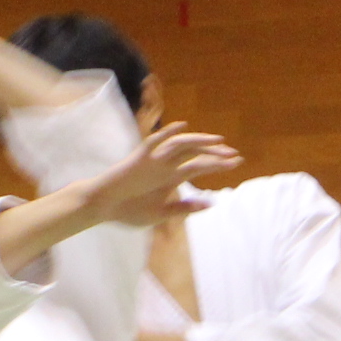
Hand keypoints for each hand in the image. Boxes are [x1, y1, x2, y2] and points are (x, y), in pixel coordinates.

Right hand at [85, 122, 240, 225]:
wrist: (103, 207)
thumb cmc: (128, 211)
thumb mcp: (161, 213)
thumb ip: (184, 208)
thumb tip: (211, 204)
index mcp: (172, 178)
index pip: (200, 166)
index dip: (219, 163)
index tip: (237, 161)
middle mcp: (166, 166)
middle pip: (195, 154)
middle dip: (215, 153)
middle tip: (234, 155)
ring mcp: (154, 160)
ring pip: (180, 146)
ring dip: (199, 141)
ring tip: (218, 142)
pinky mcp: (139, 158)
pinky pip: (154, 142)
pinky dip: (167, 133)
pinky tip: (182, 127)